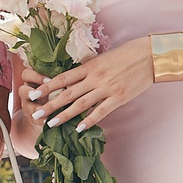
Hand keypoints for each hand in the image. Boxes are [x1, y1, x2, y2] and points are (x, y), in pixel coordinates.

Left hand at [29, 37, 156, 129]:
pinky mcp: (119, 98)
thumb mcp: (103, 57)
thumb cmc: (126, 54)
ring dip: (64, 115)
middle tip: (34, 114)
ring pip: (80, 104)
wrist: (151, 55)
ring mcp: (107, 88)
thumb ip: (88, 69)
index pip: (62, 78)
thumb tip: (72, 79)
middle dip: (49, 105)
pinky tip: (79, 128)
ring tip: (50, 124)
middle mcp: (95, 78)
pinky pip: (101, 111)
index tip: (32, 94)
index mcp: (89, 66)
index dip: (45, 87)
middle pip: (67, 93)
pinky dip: (89, 121)